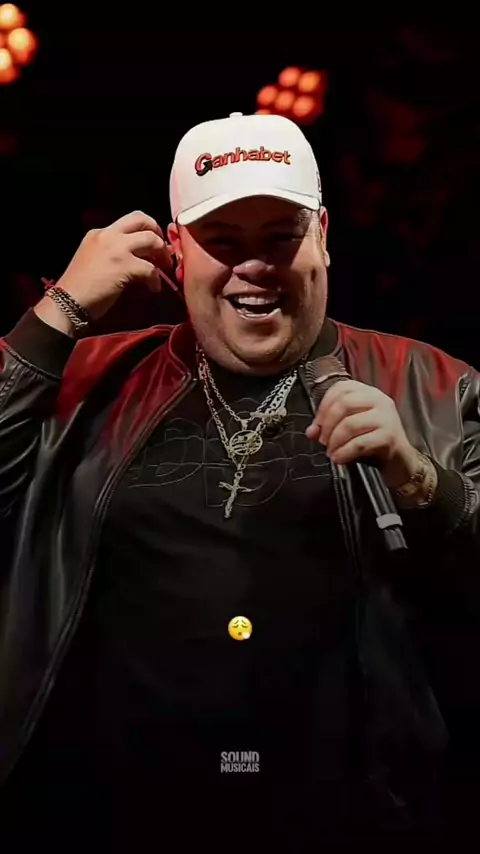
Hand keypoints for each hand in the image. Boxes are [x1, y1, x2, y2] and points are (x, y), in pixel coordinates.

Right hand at [38, 211, 172, 323]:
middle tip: (163, 252)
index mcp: (99, 233)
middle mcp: (108, 235)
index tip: (152, 244)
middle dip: (157, 234)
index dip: (146, 229)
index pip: (130, 220)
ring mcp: (116, 248)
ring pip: (151, 240)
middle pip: (142, 220)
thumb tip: (140, 257)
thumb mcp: (94, 259)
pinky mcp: (124, 266)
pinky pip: (150, 269)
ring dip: (162, 255)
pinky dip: (156, 280)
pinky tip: (153, 289)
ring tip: (163, 270)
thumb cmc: (79, 288)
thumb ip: (114, 252)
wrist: (67, 303)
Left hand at [305, 379, 418, 488]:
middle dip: (327, 425)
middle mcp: (379, 399)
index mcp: (368, 392)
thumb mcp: (349, 430)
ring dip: (334, 441)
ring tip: (331, 453)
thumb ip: (329, 426)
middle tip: (323, 441)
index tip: (316, 426)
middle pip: (343, 404)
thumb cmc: (372, 441)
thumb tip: (311, 431)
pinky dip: (344, 452)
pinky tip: (338, 459)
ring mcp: (386, 416)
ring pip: (350, 424)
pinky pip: (359, 443)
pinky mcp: (389, 436)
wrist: (400, 461)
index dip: (323, 407)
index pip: (340, 389)